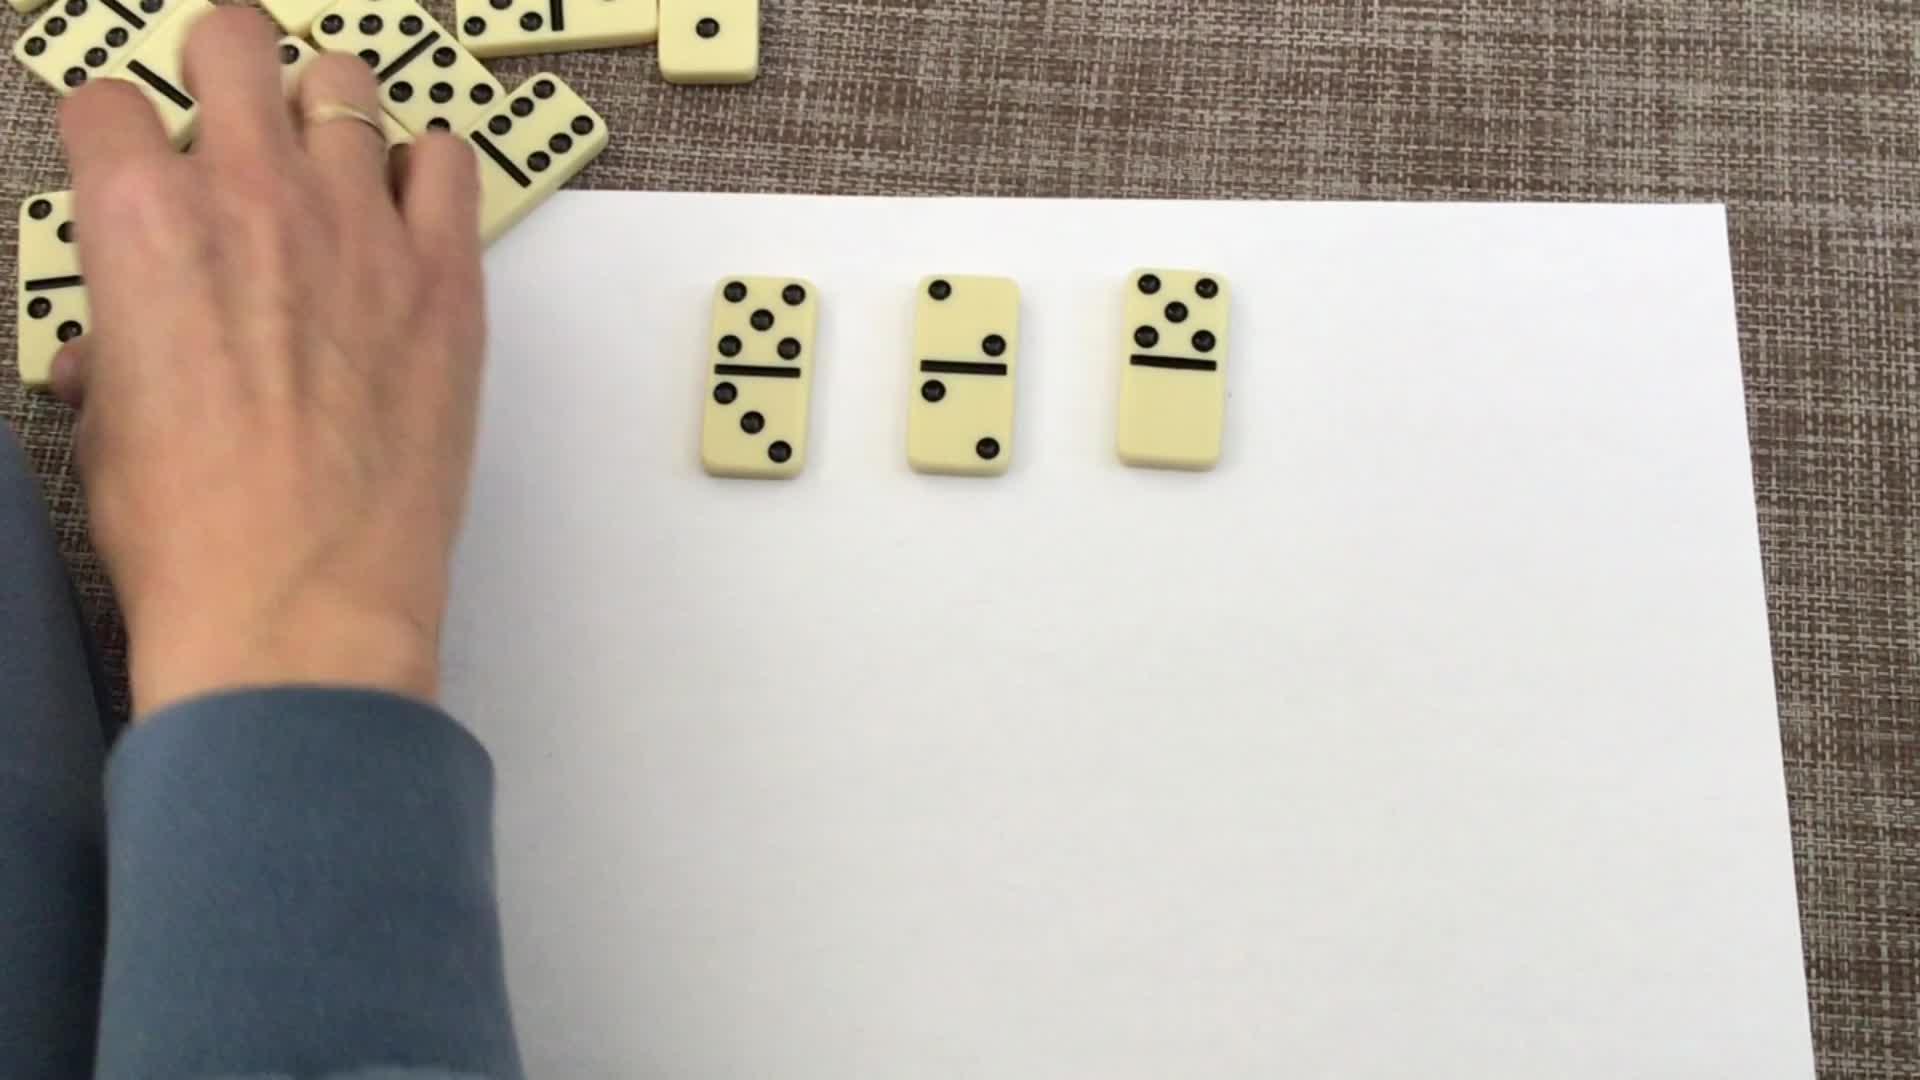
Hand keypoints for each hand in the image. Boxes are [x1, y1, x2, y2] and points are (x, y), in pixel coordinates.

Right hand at [54, 9, 484, 717]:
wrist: (302, 602)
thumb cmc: (194, 531)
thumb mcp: (109, 430)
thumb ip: (118, 353)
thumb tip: (115, 355)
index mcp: (141, 220)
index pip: (113, 104)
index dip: (119, 136)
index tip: (135, 162)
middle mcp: (251, 196)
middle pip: (234, 41)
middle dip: (223, 68)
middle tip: (232, 115)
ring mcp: (360, 227)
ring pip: (347, 82)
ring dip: (327, 111)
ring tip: (326, 166)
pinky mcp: (446, 277)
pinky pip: (449, 163)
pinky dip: (426, 172)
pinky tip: (408, 215)